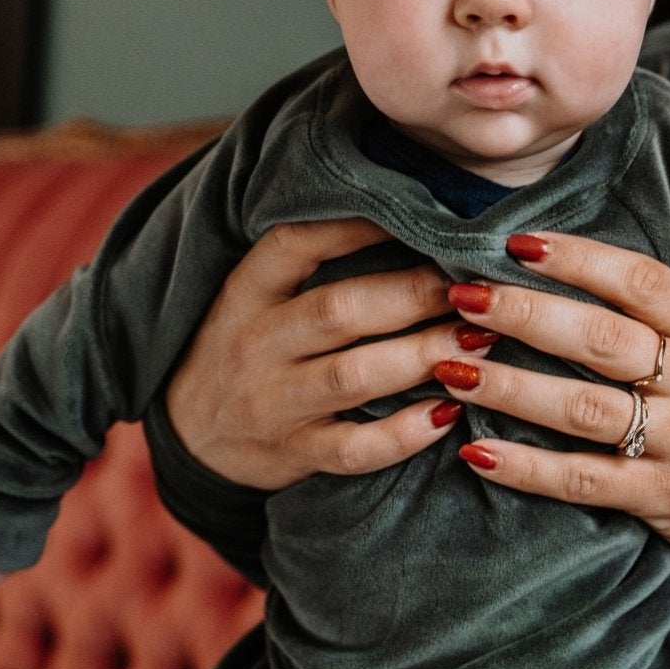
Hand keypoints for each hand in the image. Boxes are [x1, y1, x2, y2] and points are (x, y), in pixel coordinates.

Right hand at [164, 218, 475, 487]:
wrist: (191, 437)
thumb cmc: (244, 352)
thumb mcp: (255, 298)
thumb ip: (311, 264)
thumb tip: (407, 221)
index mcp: (248, 293)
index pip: (295, 245)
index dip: (356, 226)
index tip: (418, 214)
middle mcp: (257, 344)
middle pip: (340, 311)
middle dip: (414, 294)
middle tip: (473, 287)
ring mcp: (274, 403)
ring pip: (353, 376)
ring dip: (422, 356)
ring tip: (478, 341)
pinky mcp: (294, 453)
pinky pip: (354, 448)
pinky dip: (404, 434)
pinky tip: (448, 414)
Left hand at [431, 230, 669, 553]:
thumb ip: (659, 320)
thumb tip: (563, 272)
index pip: (642, 283)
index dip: (578, 259)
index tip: (516, 243)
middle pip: (601, 339)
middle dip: (524, 314)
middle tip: (463, 297)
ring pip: (583, 408)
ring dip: (510, 386)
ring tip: (450, 366)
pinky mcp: (661, 498)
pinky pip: (582, 479)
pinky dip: (526, 468)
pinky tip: (477, 452)